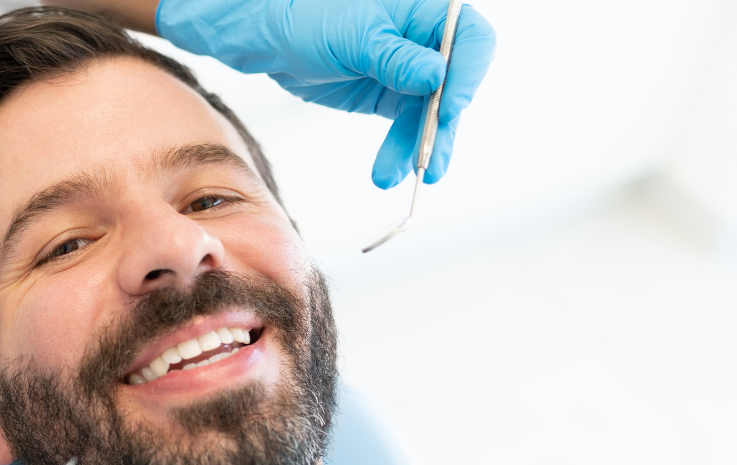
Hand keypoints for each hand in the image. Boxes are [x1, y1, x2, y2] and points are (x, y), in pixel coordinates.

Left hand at [154, 0, 495, 188]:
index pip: (470, 40)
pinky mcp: (390, 94)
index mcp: (424, 10)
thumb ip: (397, 58)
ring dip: (417, 147)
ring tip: (399, 176)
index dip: (467, 75)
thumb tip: (437, 77)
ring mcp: (409, 68)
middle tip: (429, 160)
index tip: (449, 109)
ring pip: (430, 114)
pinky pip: (407, 127)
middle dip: (440, 126)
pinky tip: (390, 170)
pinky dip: (401, 149)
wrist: (266, 32)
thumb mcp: (353, 36)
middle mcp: (423, 39)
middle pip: (454, 84)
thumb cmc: (305, 12)